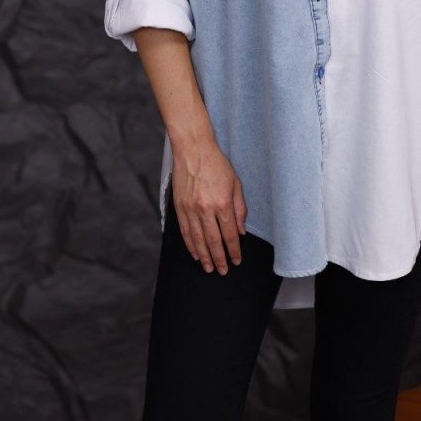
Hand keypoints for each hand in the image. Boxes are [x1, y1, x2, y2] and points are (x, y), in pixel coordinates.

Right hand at [171, 139, 247, 275]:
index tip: (236, 260)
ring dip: (204, 257)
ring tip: (209, 268)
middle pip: (213, 242)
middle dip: (219, 259)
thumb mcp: (236, 183)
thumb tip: (240, 232)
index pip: (229, 235)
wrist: (193, 149)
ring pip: (197, 240)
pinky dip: (190, 245)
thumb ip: (240, 209)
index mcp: (222, 203)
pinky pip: (185, 232)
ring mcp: (190, 209)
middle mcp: (206, 209)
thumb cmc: (217, 164)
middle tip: (223, 271)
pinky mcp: (179, 207)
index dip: (233, 251)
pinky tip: (195, 254)